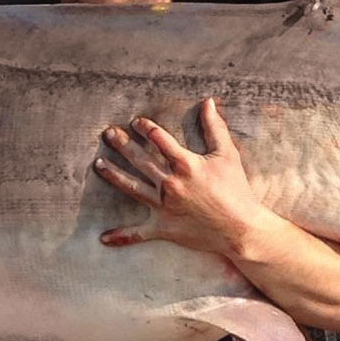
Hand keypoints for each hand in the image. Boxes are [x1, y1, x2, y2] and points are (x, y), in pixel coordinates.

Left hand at [94, 97, 270, 255]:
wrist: (241, 228)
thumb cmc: (236, 190)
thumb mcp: (227, 154)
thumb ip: (215, 127)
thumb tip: (208, 102)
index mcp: (185, 164)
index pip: (159, 139)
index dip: (145, 128)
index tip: (136, 122)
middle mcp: (171, 184)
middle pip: (140, 160)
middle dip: (122, 145)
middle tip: (108, 134)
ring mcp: (164, 207)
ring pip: (132, 188)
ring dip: (114, 175)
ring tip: (98, 165)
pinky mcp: (164, 228)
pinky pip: (139, 233)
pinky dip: (122, 237)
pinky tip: (103, 238)